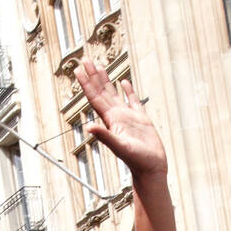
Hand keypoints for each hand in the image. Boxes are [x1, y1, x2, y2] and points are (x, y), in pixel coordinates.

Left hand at [75, 59, 166, 179]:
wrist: (151, 170)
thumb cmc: (137, 161)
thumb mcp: (120, 148)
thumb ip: (105, 136)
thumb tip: (89, 127)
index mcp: (111, 120)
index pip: (95, 97)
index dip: (86, 83)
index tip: (79, 69)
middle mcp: (117, 117)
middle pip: (102, 92)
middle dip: (93, 76)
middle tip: (85, 60)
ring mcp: (129, 117)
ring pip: (114, 94)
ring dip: (106, 81)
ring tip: (99, 67)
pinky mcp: (141, 120)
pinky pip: (133, 101)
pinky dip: (128, 91)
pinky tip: (124, 83)